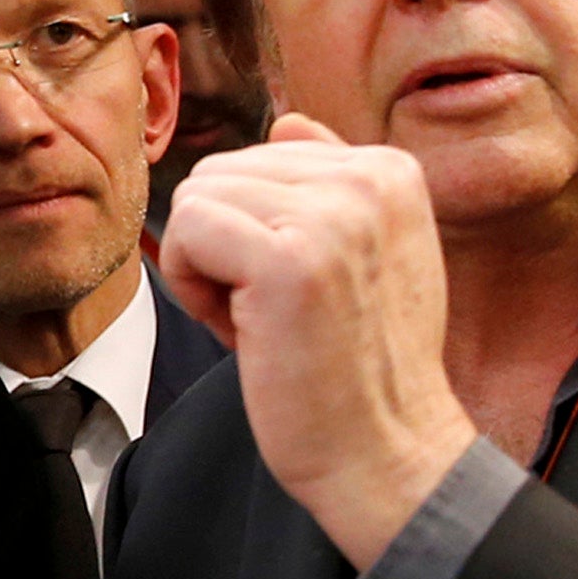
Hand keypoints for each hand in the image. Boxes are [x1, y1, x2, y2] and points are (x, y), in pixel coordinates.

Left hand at [159, 113, 477, 569]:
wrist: (386, 455)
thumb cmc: (356, 364)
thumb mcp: (366, 253)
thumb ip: (328, 182)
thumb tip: (285, 123)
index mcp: (391, 168)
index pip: (257, 157)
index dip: (253, 229)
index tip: (299, 289)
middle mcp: (372, 177)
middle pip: (217, 173)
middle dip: (221, 245)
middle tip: (275, 313)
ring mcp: (334, 216)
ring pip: (195, 199)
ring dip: (205, 268)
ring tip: (265, 321)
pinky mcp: (290, 259)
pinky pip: (186, 229)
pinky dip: (190, 285)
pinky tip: (244, 330)